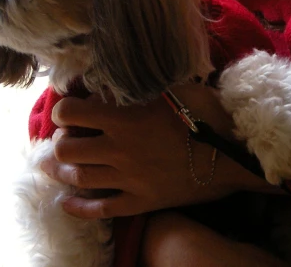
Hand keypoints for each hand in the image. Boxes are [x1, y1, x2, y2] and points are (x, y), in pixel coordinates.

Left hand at [40, 84, 273, 218]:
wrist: (235, 155)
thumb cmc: (209, 114)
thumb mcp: (176, 86)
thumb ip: (142, 83)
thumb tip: (116, 79)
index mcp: (125, 119)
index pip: (73, 113)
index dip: (64, 107)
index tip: (69, 105)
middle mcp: (119, 151)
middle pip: (68, 148)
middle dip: (62, 138)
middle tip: (67, 133)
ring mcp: (128, 180)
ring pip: (79, 177)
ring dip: (61, 168)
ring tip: (55, 162)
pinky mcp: (141, 201)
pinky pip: (101, 210)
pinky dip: (78, 207)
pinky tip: (65, 202)